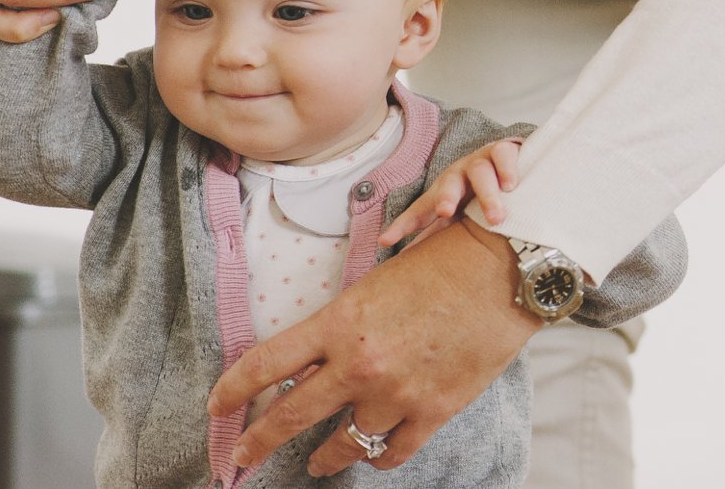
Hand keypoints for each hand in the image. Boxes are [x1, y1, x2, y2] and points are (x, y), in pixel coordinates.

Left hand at [209, 216, 541, 475]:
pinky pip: (392, 450)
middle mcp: (360, 363)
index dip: (233, 390)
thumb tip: (320, 356)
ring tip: (318, 461)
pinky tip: (374, 452)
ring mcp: (397, 392)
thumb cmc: (445, 262)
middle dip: (258, 442)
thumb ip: (346, 324)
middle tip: (242, 457)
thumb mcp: (379, 283)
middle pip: (290, 417)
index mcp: (341, 322)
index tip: (218, 407)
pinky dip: (378, 455)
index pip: (267, 364)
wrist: (506, 268)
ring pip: (342, 443)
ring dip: (324, 457)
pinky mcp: (433, 409)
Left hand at [378, 139, 523, 248]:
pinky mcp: (502, 151)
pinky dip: (506, 169)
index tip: (385, 241)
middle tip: (446, 212)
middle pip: (447, 185)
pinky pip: (502, 155)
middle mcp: (458, 176)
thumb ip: (436, 235)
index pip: (419, 210)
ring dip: (487, 195)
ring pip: (479, 173)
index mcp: (441, 194)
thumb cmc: (477, 195)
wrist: (506, 161)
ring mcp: (480, 162)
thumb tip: (406, 263)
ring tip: (495, 218)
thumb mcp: (457, 215)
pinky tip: (510, 186)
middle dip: (445, 197)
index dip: (402, 225)